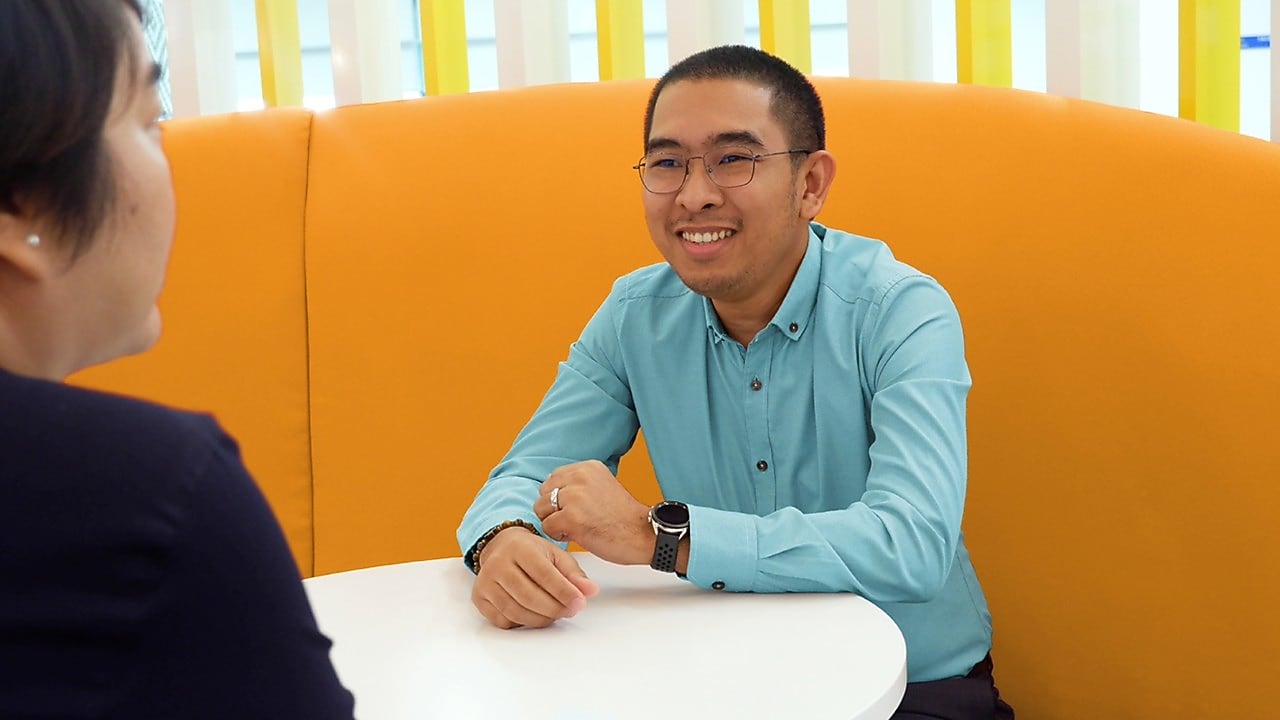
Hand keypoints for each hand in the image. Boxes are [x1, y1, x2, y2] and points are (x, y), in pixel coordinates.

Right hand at [472, 526, 599, 628]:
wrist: (501, 547)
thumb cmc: (532, 553)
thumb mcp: (556, 556)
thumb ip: (574, 574)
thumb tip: (590, 591)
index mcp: (519, 547)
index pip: (543, 574)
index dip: (564, 592)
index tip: (579, 603)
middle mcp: (497, 563)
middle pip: (528, 596)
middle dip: (554, 608)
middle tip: (571, 611)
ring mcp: (485, 581)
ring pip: (515, 611)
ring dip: (540, 619)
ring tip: (556, 614)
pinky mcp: (479, 597)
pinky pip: (503, 620)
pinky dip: (522, 623)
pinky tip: (535, 614)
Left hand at [535, 460, 652, 565]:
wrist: (644, 534)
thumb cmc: (624, 518)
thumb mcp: (602, 486)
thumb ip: (579, 484)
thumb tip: (552, 492)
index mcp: (587, 467)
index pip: (553, 479)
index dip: (560, 498)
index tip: (577, 509)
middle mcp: (579, 477)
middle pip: (544, 493)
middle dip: (554, 509)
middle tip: (577, 520)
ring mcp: (574, 497)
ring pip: (542, 509)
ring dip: (554, 522)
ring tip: (578, 527)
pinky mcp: (571, 518)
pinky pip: (547, 527)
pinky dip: (559, 535)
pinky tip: (579, 535)